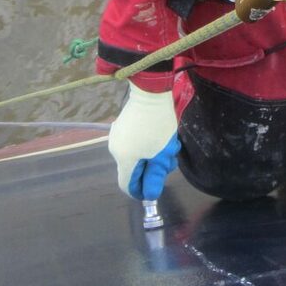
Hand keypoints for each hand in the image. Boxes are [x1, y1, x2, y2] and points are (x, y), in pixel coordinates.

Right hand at [108, 84, 180, 199]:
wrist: (150, 91)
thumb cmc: (157, 125)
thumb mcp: (162, 154)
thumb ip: (155, 176)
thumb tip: (149, 194)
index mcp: (124, 159)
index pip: (127, 185)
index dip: (140, 191)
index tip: (155, 186)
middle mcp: (115, 150)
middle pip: (133, 170)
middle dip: (152, 169)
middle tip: (170, 159)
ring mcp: (116, 136)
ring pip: (135, 156)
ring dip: (152, 156)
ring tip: (169, 144)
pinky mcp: (121, 126)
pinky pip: (134, 144)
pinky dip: (147, 145)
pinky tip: (160, 135)